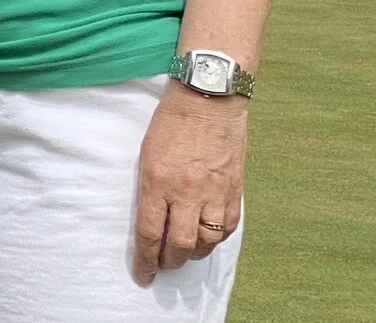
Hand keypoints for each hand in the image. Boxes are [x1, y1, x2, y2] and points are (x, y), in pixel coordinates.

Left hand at [132, 83, 248, 283]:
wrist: (208, 98)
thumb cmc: (170, 121)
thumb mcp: (147, 152)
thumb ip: (149, 187)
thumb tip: (151, 219)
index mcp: (157, 180)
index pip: (148, 233)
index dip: (145, 260)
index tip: (142, 276)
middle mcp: (186, 192)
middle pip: (178, 244)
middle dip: (168, 262)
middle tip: (162, 266)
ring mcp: (213, 193)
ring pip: (205, 242)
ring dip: (192, 253)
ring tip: (183, 253)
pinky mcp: (234, 190)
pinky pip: (226, 227)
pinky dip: (215, 239)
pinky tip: (206, 238)